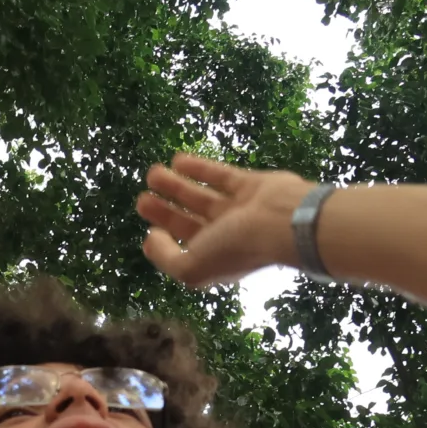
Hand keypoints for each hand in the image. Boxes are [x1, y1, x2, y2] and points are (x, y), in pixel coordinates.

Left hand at [137, 152, 314, 288]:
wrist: (283, 221)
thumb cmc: (236, 248)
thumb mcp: (190, 268)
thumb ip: (165, 257)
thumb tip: (151, 238)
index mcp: (214, 259)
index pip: (184, 247)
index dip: (163, 237)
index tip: (149, 227)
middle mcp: (226, 235)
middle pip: (189, 220)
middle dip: (165, 209)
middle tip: (142, 198)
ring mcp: (239, 209)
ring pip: (201, 195)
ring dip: (176, 184)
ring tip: (152, 172)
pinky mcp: (250, 184)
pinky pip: (220, 175)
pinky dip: (199, 167)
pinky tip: (177, 159)